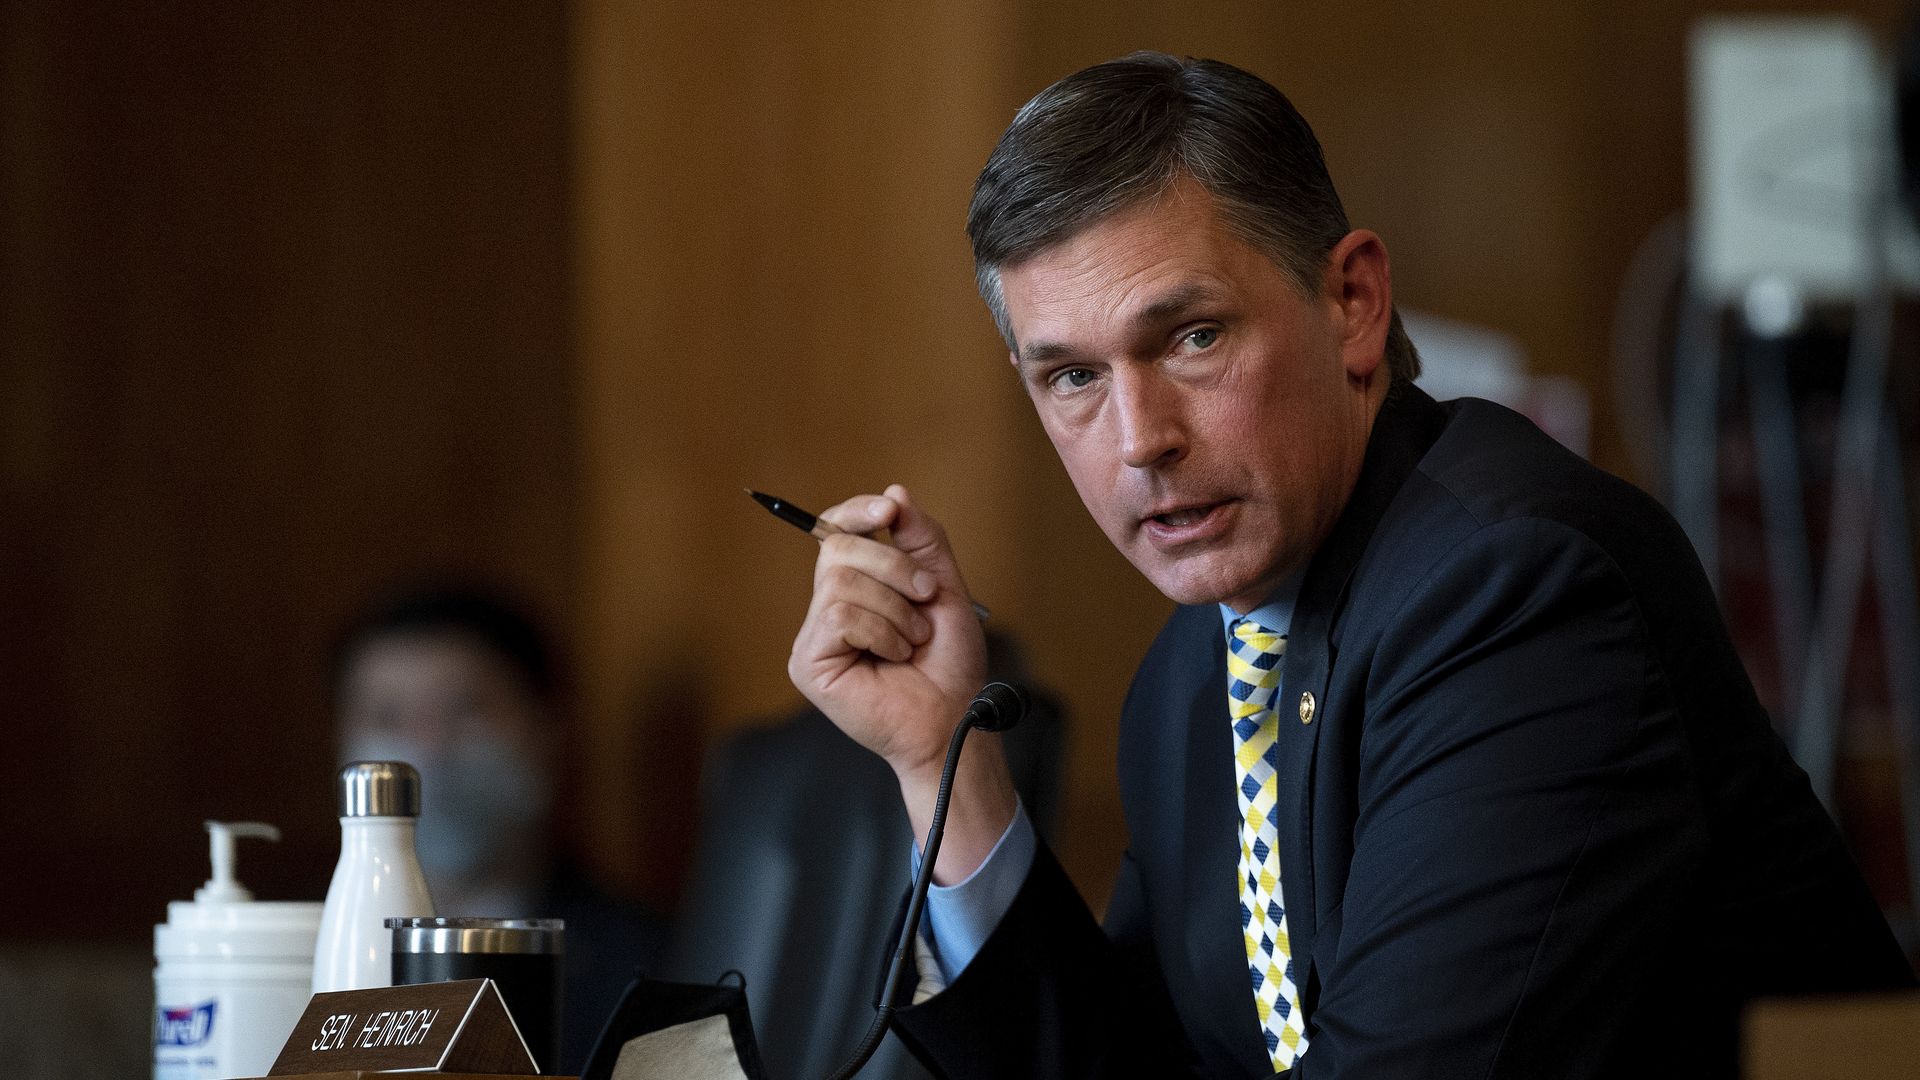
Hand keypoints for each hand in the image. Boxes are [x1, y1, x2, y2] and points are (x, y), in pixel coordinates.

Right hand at [788, 483, 986, 776]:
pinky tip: (894, 656)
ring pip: (840, 582)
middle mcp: (827, 607)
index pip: (836, 529)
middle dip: (893, 566)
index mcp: (856, 584)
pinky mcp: (808, 663)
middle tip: (926, 598)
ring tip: (913, 640)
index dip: (856, 512)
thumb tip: (894, 494)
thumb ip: (920, 538)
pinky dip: (880, 632)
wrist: (954, 714)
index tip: (889, 513)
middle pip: (838, 548)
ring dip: (894, 609)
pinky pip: (839, 616)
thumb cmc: (948, 661)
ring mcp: (814, 636)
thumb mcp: (943, 585)